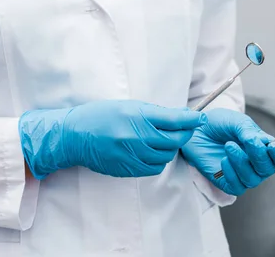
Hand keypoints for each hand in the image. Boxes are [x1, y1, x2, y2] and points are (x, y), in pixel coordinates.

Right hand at [19, 100, 205, 179]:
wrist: (74, 135)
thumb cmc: (99, 115)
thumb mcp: (127, 105)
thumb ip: (154, 112)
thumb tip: (179, 115)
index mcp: (138, 116)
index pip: (175, 120)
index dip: (192, 119)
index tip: (200, 118)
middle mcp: (137, 136)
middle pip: (175, 139)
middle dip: (184, 133)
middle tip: (184, 128)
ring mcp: (133, 155)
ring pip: (167, 155)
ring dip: (170, 147)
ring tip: (163, 139)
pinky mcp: (128, 168)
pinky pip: (154, 168)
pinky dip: (158, 160)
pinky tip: (152, 151)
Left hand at [181, 108, 274, 195]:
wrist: (196, 129)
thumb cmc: (219, 124)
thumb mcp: (236, 121)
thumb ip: (249, 131)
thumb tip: (260, 142)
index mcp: (265, 149)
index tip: (272, 146)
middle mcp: (257, 164)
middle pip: (269, 170)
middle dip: (259, 155)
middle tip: (248, 141)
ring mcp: (243, 174)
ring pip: (252, 179)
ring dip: (242, 162)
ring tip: (228, 146)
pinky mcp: (227, 182)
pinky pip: (237, 187)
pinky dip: (231, 173)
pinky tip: (223, 160)